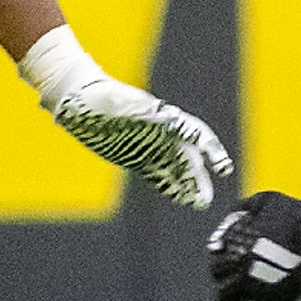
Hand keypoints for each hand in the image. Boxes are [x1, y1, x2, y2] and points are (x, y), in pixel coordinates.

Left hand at [41, 66, 227, 210]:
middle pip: (188, 158)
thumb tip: (167, 118)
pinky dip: (170, 186)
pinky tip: (180, 198)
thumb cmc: (98, 96)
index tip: (222, 166)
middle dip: (198, 178)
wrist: (78, 100)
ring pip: (176, 169)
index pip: (195, 133)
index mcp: (162, 116)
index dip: (211, 150)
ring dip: (188, 186)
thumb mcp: (119, 103)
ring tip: (198, 203)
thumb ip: (142, 112)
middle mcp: (161, 133)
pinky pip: (158, 174)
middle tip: (204, 200)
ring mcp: (150, 146)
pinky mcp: (137, 157)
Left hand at [208, 188, 300, 300]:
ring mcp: (269, 288)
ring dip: (245, 299)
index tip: (220, 266)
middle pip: (225, 294)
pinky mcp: (289, 295)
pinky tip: (268, 298)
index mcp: (241, 254)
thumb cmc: (293, 210)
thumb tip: (230, 218)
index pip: (216, 271)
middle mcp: (250, 275)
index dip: (217, 269)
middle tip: (231, 283)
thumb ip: (243, 209)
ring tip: (249, 293)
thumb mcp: (263, 200)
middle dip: (225, 289)